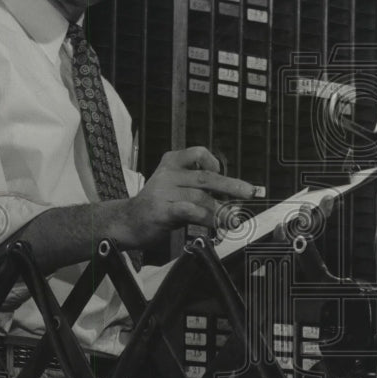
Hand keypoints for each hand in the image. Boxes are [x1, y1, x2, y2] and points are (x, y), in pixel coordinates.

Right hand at [124, 147, 253, 244]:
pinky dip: (206, 217)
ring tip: (233, 219)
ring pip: (201, 197)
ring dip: (221, 210)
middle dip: (231, 185)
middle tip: (249, 192)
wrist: (126, 222)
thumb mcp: (175, 187)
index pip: (198, 153)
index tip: (223, 172)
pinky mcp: (162, 210)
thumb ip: (198, 188)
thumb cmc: (156, 205)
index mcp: (172, 163)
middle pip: (206, 177)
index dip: (214, 162)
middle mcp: (168, 174)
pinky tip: (215, 224)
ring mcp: (164, 192)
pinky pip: (189, 210)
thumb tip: (230, 199)